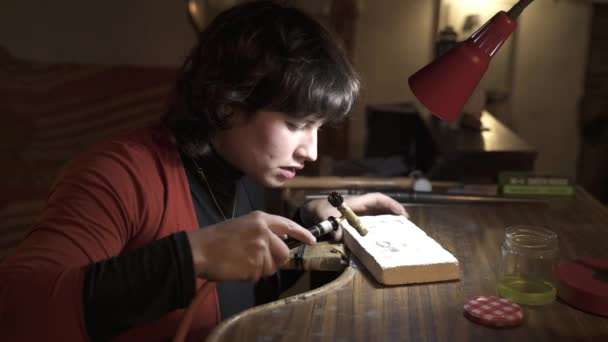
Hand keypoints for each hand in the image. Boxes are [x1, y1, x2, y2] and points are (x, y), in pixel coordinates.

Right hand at [186, 211, 315, 281]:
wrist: (199, 250)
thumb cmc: (216, 238)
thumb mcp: (242, 226)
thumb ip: (262, 233)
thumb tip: (278, 247)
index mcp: (260, 219)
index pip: (287, 225)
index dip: (301, 233)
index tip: (311, 240)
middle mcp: (264, 232)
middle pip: (283, 252)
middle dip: (274, 260)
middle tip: (258, 261)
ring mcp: (260, 249)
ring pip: (271, 267)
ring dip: (259, 269)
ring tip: (241, 261)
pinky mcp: (254, 265)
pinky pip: (259, 275)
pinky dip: (249, 275)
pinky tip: (237, 267)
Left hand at [301, 192, 407, 239]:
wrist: (309, 213)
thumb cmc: (318, 210)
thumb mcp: (323, 217)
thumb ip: (331, 225)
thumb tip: (338, 236)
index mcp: (356, 202)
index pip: (377, 199)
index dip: (390, 204)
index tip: (401, 213)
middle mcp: (360, 208)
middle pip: (382, 207)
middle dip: (395, 213)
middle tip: (407, 225)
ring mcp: (358, 215)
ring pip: (378, 215)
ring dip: (389, 221)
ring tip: (401, 232)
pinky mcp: (354, 223)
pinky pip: (370, 224)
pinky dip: (379, 229)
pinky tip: (383, 239)